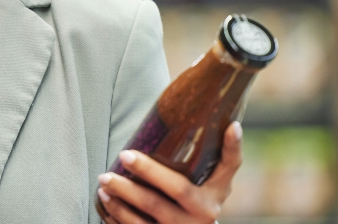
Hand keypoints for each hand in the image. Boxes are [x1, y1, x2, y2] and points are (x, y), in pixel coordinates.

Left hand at [97, 122, 242, 223]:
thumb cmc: (198, 202)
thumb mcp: (211, 185)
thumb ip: (216, 160)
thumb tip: (231, 123)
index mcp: (214, 196)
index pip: (229, 167)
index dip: (232, 148)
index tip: (231, 126)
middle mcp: (202, 217)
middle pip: (176, 192)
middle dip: (148, 172)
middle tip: (123, 155)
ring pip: (148, 218)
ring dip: (123, 199)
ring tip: (105, 182)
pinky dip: (117, 217)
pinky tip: (105, 202)